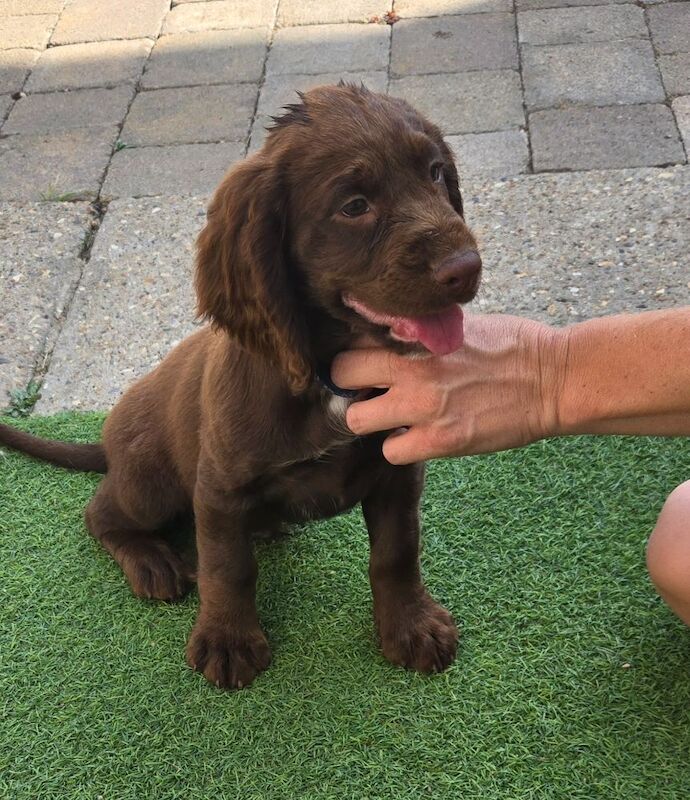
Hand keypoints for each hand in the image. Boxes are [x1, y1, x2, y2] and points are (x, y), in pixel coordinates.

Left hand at [331, 313, 565, 463]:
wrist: (553, 379)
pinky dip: (401, 446)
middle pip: (340, 375)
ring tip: (393, 417)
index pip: (353, 339)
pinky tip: (418, 436)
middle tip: (369, 391)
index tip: (363, 363)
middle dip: (350, 385)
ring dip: (371, 420)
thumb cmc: (512, 345)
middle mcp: (411, 368)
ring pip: (355, 420)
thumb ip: (420, 334)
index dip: (354, 353)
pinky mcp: (441, 441)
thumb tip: (391, 337)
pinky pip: (392, 452)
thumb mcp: (459, 326)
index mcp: (416, 335)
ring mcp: (422, 407)